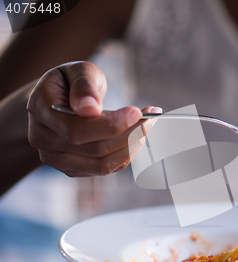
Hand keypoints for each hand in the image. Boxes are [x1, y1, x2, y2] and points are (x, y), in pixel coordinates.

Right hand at [27, 61, 158, 176]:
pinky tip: (135, 137)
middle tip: (150, 118)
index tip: (137, 112)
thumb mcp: (78, 71)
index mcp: (41, 110)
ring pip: (102, 164)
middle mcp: (43, 139)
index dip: (111, 125)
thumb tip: (90, 108)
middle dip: (129, 134)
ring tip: (146, 126)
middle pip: (94, 150)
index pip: (77, 130)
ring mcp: (56, 158)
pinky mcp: (72, 169)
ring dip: (131, 146)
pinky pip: (105, 169)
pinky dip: (126, 154)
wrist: (56, 100)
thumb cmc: (71, 83)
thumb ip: (84, 85)